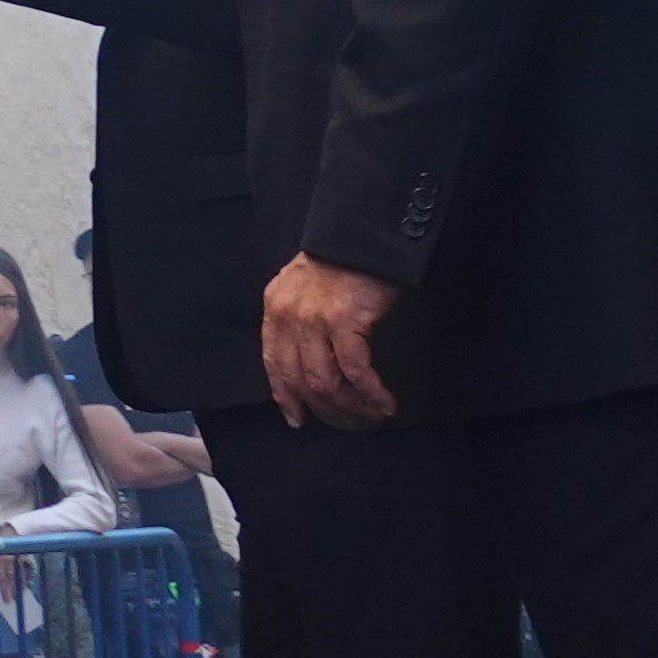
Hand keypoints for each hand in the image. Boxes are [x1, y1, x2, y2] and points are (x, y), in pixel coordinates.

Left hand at [259, 254, 402, 427]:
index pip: (273, 362)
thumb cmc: (339, 261)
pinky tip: (384, 403)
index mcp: (275, 307)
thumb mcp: (302, 287)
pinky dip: (370, 393)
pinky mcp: (344, 322)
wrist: (362, 236)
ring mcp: (313, 320)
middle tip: (348, 420)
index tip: (296, 418)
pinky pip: (355, 372)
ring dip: (349, 405)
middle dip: (324, 407)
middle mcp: (288, 316)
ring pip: (325, 381)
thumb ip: (297, 318)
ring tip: (370, 413)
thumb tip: (307, 360)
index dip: (285, 394)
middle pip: (299, 378)